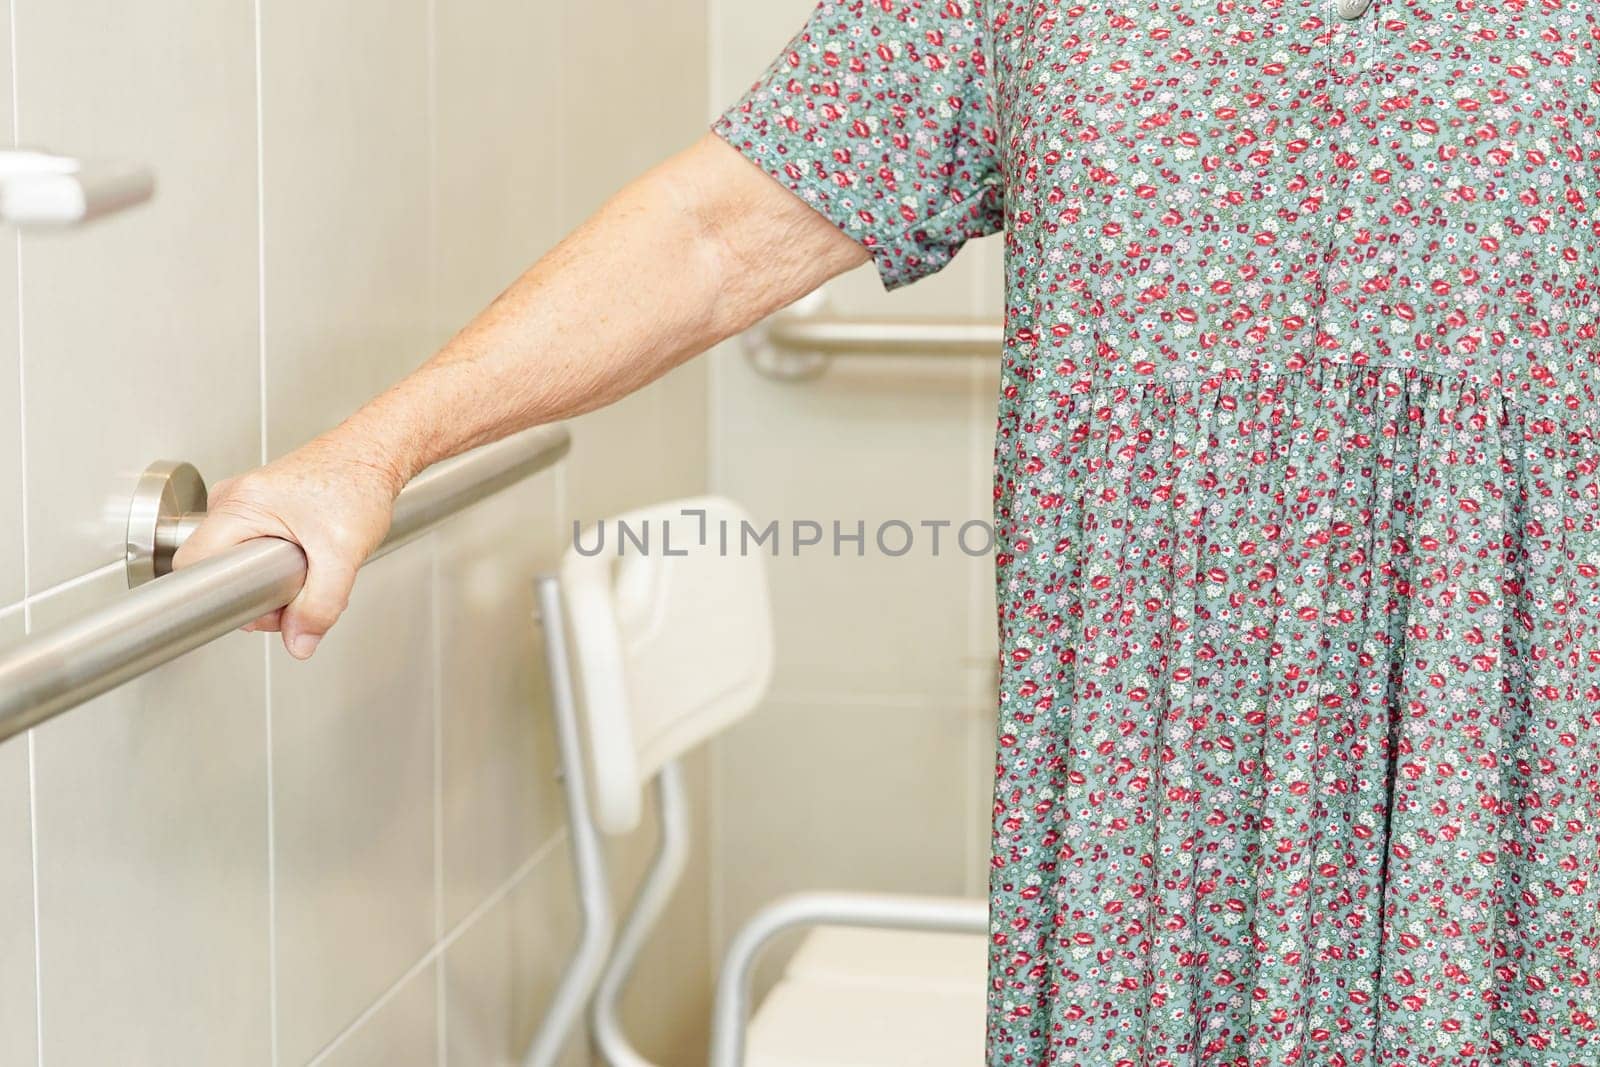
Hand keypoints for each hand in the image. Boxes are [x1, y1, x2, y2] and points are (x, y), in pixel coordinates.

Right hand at [171, 436, 404, 659]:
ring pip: (239, 562)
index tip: (262, 605)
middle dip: (257, 593)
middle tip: (298, 591)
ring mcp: (245, 503)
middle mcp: (233, 500)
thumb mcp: (343, 553)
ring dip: (274, 581)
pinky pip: (254, 549)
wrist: (377, 453)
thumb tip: (298, 643)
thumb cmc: (359, 483)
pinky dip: (280, 565)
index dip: (222, 597)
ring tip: (311, 571)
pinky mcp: (262, 508)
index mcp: (239, 505)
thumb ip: (320, 604)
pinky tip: (310, 562)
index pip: (193, 565)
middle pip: (216, 569)